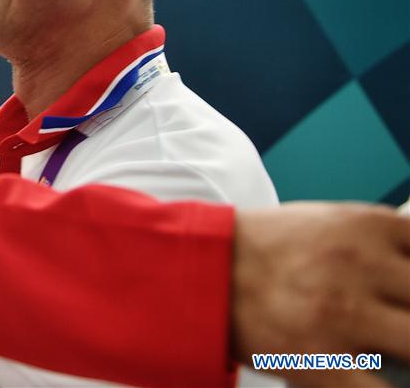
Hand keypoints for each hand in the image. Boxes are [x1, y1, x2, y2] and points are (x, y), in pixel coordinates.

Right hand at [232, 202, 409, 386]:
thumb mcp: (333, 223)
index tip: (408, 295)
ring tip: (388, 350)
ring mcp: (343, 315)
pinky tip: (378, 381)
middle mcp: (362, 267)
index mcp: (369, 226)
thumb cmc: (268, 248)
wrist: (206, 270)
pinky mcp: (322, 362)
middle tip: (397, 324)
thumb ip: (385, 244)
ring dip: (405, 351)